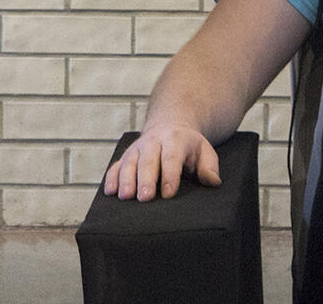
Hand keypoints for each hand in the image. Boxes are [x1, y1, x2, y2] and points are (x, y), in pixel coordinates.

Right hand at [101, 123, 221, 200]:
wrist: (169, 125)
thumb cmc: (188, 146)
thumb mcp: (205, 151)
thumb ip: (209, 166)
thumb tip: (213, 182)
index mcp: (175, 140)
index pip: (171, 157)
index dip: (169, 175)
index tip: (168, 194)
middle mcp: (153, 142)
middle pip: (147, 160)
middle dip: (145, 179)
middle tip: (145, 197)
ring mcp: (137, 148)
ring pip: (129, 162)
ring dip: (126, 180)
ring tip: (126, 197)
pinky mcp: (126, 156)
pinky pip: (116, 166)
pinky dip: (111, 178)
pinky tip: (110, 192)